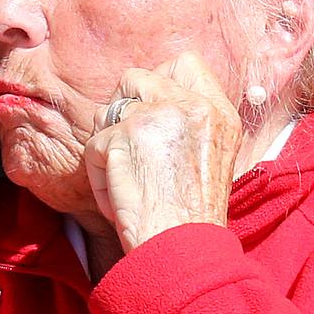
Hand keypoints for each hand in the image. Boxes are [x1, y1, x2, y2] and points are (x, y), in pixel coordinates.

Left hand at [84, 52, 242, 255]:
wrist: (184, 250)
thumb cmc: (192, 218)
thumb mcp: (213, 158)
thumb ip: (189, 123)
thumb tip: (147, 103)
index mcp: (219, 112)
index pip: (186, 63)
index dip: (160, 80)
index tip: (151, 112)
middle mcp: (193, 106)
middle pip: (137, 77)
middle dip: (122, 110)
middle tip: (129, 149)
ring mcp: (158, 116)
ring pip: (109, 110)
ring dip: (109, 145)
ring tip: (128, 182)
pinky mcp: (124, 136)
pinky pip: (94, 144)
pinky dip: (98, 176)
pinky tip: (119, 200)